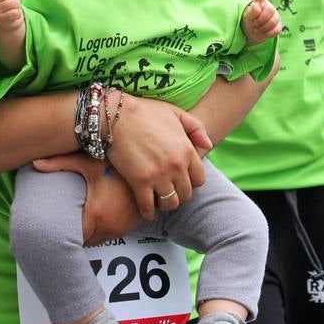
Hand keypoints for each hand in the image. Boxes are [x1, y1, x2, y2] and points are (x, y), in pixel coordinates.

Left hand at [33, 152, 141, 244]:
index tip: (52, 231)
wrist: (147, 169)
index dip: (62, 236)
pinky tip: (93, 220)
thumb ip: (60, 163)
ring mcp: (120, 229)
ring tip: (76, 225)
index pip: (74, 237)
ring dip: (88, 235)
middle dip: (74, 236)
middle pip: (85, 242)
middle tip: (60, 228)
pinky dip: (99, 232)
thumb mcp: (88, 163)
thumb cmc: (115, 165)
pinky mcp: (128, 228)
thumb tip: (35, 163)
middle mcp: (109, 227)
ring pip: (97, 241)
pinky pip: (108, 237)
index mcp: (96, 214)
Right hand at [105, 92, 208, 218]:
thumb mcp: (176, 113)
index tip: (181, 180)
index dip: (191, 182)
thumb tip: (208, 145)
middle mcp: (176, 166)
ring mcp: (158, 175)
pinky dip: (148, 212)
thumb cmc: (144, 112)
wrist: (115, 115)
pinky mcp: (139, 182)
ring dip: (165, 204)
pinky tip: (145, 209)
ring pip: (170, 203)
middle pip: (186, 194)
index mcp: (186, 150)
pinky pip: (148, 207)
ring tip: (158, 199)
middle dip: (178, 193)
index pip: (199, 179)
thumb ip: (196, 128)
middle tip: (169, 190)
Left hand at [243, 0, 281, 43]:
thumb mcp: (246, 16)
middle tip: (254, 23)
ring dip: (262, 27)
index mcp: (259, 1)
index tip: (254, 3)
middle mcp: (269, 7)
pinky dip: (267, 33)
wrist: (249, 33)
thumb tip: (256, 6)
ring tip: (257, 28)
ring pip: (273, 21)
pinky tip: (262, 32)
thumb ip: (251, 11)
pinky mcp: (278, 26)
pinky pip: (276, 30)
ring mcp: (275, 16)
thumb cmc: (248, 21)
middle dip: (260, 19)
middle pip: (270, 10)